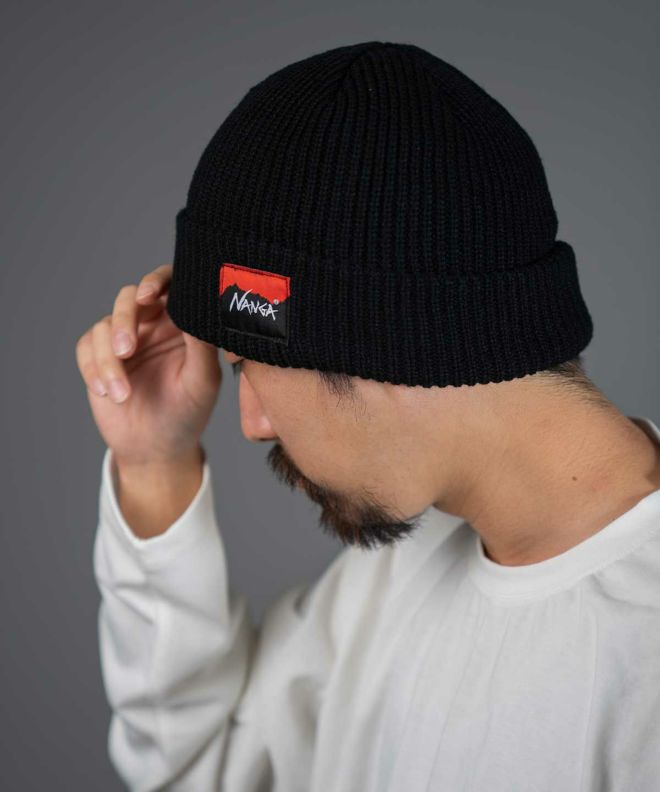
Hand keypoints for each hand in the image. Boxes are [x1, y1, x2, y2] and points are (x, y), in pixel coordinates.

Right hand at [75, 264, 221, 467]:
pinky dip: (94, 369)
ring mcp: (125, 338)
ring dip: (108, 359)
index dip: (157, 280)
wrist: (157, 448)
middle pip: (131, 296)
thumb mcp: (202, 382)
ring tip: (121, 393)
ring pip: (106, 324)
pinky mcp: (99, 355)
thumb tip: (195, 311)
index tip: (149, 296)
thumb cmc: (188, 413)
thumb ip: (201, 346)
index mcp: (183, 323)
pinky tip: (109, 393)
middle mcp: (154, 324)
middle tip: (126, 349)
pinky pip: (87, 346)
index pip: (172, 284)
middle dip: (125, 320)